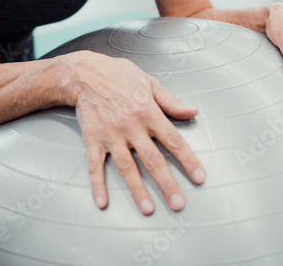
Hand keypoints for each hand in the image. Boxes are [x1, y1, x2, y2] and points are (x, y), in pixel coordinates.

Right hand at [68, 52, 205, 214]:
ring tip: (147, 209)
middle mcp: (131, 126)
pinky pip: (95, 165)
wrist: (84, 73)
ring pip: (126, 167)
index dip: (187, 160)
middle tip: (178, 204)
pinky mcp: (93, 139)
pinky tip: (103, 202)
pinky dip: (98, 184)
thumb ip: (171, 101)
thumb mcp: (149, 83)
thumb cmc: (119, 75)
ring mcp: (111, 135)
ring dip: (137, 189)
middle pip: (152, 159)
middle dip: (166, 183)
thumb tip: (192, 110)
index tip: (199, 177)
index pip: (173, 140)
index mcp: (148, 111)